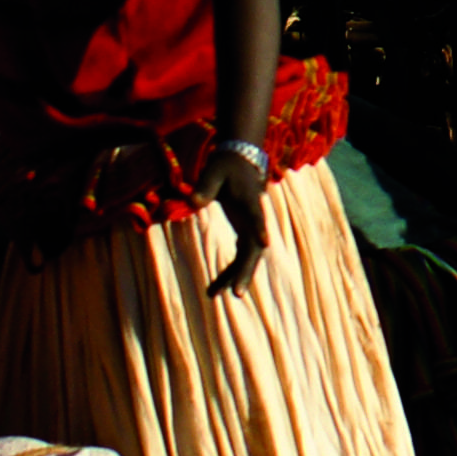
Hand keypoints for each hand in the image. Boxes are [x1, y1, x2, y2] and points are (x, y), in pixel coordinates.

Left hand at [206, 146, 274, 304]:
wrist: (239, 161)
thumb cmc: (225, 165)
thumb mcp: (213, 172)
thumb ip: (204, 187)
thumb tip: (192, 202)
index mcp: (249, 200)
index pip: (256, 216)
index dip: (260, 228)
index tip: (264, 242)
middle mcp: (254, 218)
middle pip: (254, 248)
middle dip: (246, 271)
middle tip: (237, 293)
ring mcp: (251, 227)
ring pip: (248, 257)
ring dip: (235, 277)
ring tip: (213, 294)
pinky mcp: (244, 232)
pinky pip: (240, 257)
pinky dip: (229, 272)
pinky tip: (214, 288)